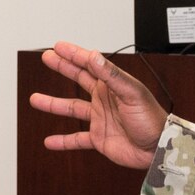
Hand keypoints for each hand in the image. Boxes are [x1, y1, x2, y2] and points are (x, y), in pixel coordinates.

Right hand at [31, 42, 168, 170]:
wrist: (158, 147)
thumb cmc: (151, 119)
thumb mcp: (132, 92)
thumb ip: (112, 75)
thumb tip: (94, 57)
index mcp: (113, 84)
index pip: (89, 64)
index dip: (73, 54)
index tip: (58, 47)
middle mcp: (104, 99)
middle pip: (79, 79)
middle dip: (62, 67)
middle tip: (47, 57)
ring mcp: (100, 118)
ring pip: (72, 109)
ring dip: (54, 104)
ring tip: (35, 99)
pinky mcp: (99, 138)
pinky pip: (77, 138)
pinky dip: (63, 141)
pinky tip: (50, 141)